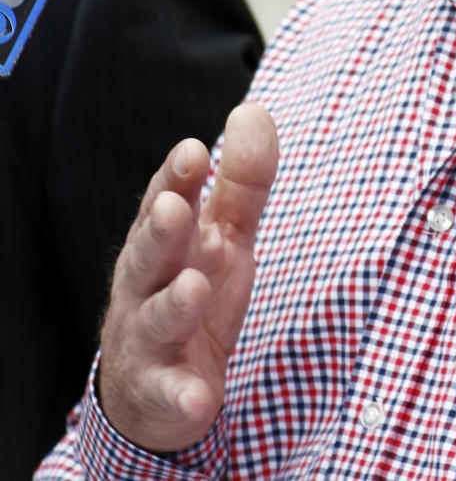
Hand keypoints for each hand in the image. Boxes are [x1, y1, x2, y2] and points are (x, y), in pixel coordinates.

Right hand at [97, 103, 278, 452]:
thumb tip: (255, 109)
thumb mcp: (225, 234)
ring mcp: (150, 339)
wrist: (156, 389)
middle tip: (174, 207)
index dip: (177, 179)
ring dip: (172, 305)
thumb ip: (242, 179)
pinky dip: (181, 395)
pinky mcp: (163, 391)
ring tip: (194, 286)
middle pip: (148, 256)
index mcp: (165, 242)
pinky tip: (199, 398)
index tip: (195, 151)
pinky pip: (170, 394)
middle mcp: (147, 286)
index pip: (166, 202)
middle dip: (159, 232)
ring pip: (155, 320)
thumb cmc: (192, 289)